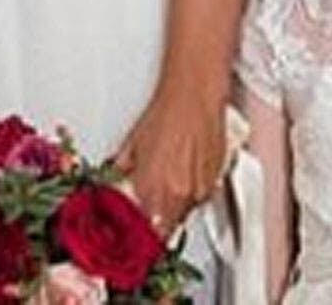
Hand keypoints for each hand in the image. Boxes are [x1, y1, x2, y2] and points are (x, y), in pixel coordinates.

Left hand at [112, 81, 227, 236]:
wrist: (194, 95)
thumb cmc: (167, 113)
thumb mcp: (132, 145)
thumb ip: (121, 172)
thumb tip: (114, 182)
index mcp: (154, 189)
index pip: (148, 233)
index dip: (141, 236)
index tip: (136, 233)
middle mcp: (179, 195)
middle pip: (167, 225)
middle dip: (157, 219)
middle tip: (149, 204)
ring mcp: (200, 188)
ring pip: (186, 211)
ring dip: (175, 204)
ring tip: (169, 178)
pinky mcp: (216, 179)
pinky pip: (201, 196)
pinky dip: (192, 190)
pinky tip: (185, 169)